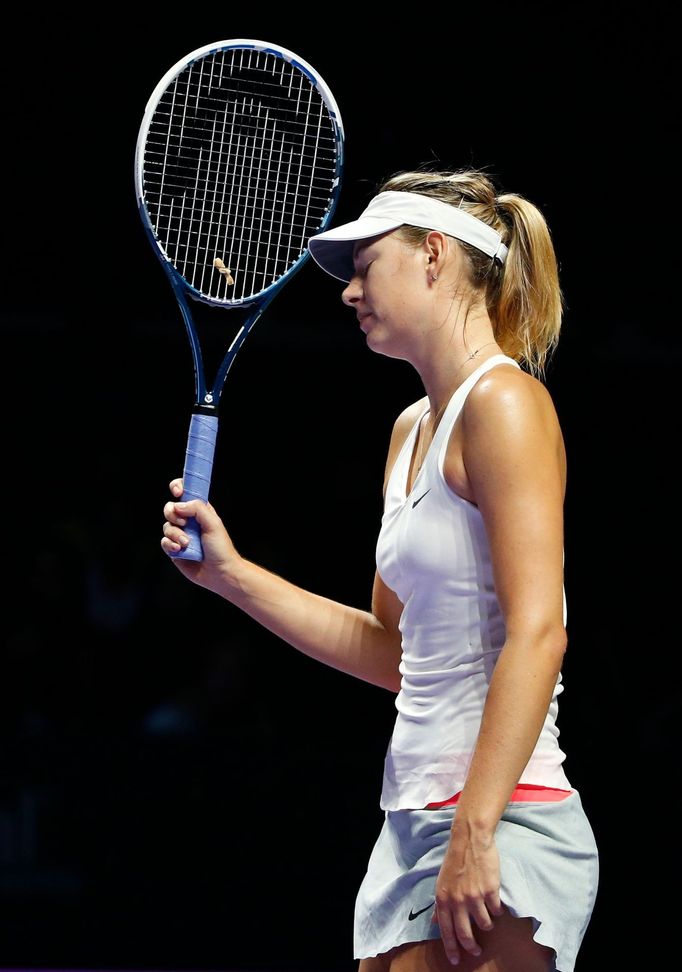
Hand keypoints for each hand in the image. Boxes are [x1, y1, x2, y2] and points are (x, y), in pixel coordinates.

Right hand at [161, 478, 241, 592]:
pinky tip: (180, 550)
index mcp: (199, 511)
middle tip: (183, 522)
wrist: (220, 572)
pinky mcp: (174, 549)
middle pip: (170, 508)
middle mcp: (188, 521)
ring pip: (166, 527)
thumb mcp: (213, 523)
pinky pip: (164, 542)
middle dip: (172, 513)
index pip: (184, 492)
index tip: (177, 492)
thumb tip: (177, 506)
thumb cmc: (221, 547)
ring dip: (175, 534)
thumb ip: (197, 509)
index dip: (177, 487)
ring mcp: (180, 535)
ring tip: (187, 543)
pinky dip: (170, 545)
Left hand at [433, 828, 503, 964]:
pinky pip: (496, 911)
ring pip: (484, 924)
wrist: (470, 839)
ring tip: (486, 916)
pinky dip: (496, 910)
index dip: (452, 949)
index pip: (446, 931)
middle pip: (465, 934)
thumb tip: (435, 921)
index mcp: (443, 899)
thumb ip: (440, 904)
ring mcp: (475, 897)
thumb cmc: (455, 859)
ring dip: (486, 924)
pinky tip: (494, 902)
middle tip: (476, 951)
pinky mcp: (490, 891)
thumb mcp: (441, 882)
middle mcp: (458, 901)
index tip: (456, 961)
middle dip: (471, 947)